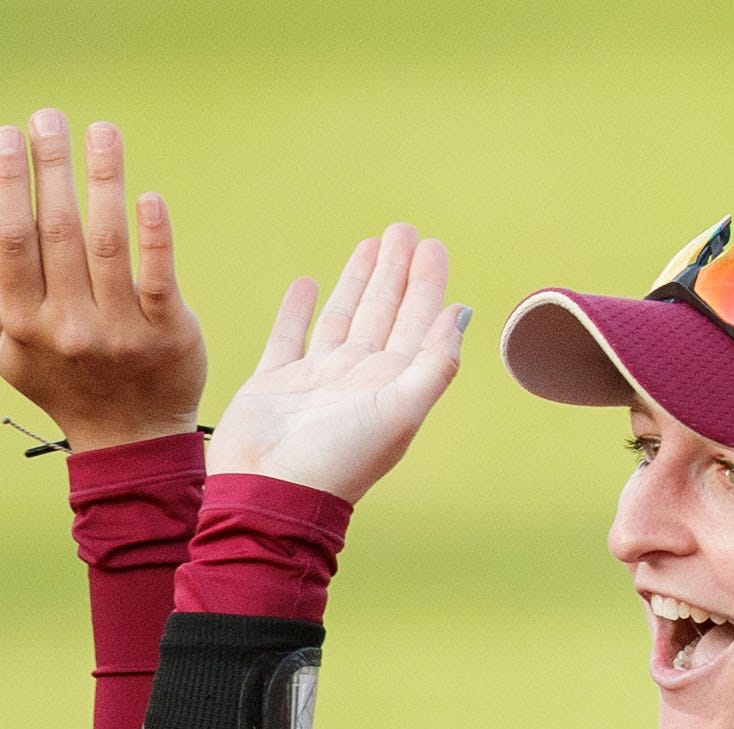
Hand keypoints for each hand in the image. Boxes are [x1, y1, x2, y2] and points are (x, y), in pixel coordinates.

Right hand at [0, 109, 203, 452]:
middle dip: (50, 167)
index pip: (13, 241)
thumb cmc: (60, 382)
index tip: (7, 135)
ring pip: (108, 244)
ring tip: (100, 132)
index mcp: (25, 325)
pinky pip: (160, 279)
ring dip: (103, 181)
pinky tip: (147, 195)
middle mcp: (69, 327)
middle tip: (47, 117)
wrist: (129, 438)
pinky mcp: (167, 335)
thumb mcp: (1, 351)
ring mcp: (119, 331)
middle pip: (57, 231)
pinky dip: (155, 237)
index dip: (8, 183)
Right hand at [204, 224, 467, 503]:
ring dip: (356, 281)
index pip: (415, 323)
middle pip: (382, 312)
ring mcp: (315, 380)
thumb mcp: (402, 410)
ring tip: (368, 244)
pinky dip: (297, 310)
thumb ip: (435, 363)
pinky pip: (288, 335)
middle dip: (394, 271)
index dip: (426, 285)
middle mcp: (356, 379)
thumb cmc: (339, 460)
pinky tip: (306, 283)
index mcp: (390, 385)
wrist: (271, 495)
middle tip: (403, 230)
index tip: (433, 246)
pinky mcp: (274, 383)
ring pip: (341, 316)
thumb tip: (462, 314)